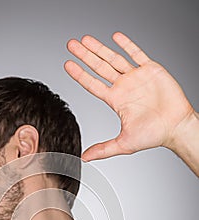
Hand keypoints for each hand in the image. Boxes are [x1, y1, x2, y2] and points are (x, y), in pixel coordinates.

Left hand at [65, 32, 194, 160]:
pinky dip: (127, 45)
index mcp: (116, 100)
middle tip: (71, 45)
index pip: (93, 85)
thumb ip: (103, 149)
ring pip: (114, 58)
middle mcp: (124, 87)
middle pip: (100, 68)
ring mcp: (136, 77)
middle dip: (85, 56)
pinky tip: (116, 37)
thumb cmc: (153, 136)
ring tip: (86, 39)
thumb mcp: (123, 144)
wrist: (175, 127)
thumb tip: (84, 158)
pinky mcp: (151, 69)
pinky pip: (137, 53)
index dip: (80, 75)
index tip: (67, 64)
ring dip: (100, 48)